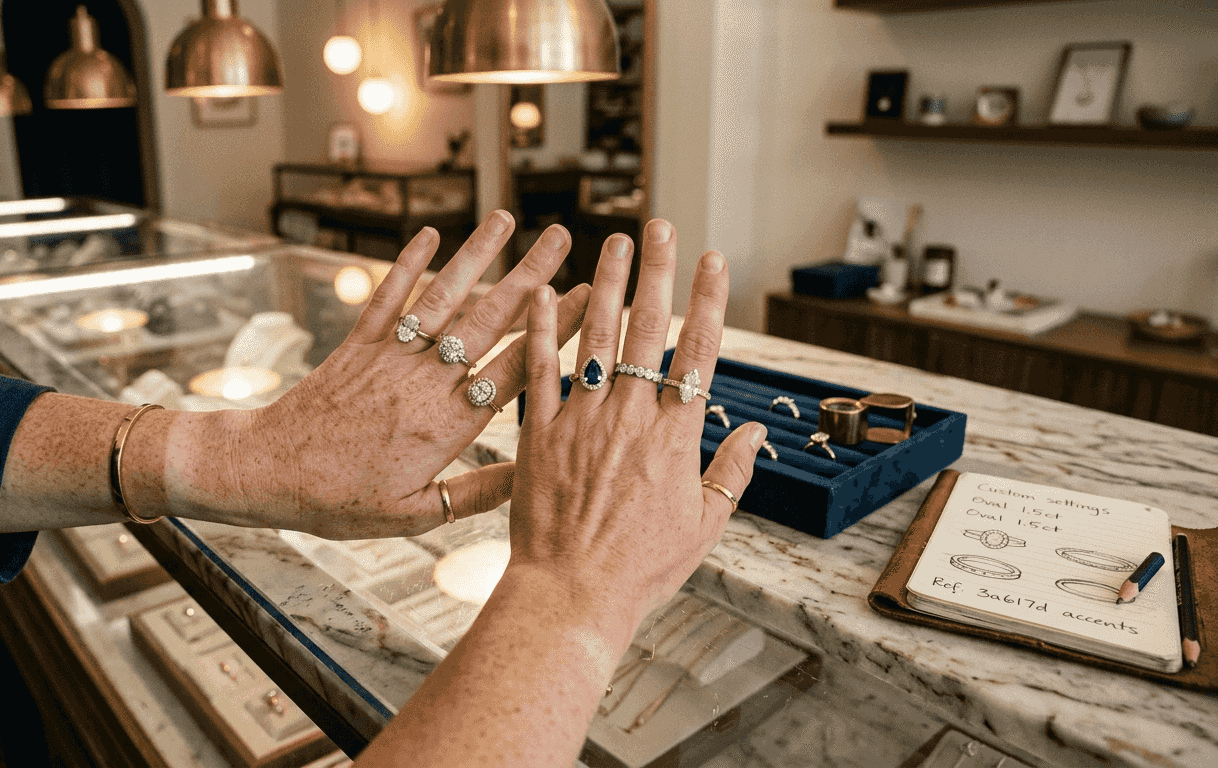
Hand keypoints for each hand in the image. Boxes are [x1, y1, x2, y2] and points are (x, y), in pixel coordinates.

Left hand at [208, 211, 589, 538]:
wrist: (267, 473)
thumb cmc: (340, 502)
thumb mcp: (414, 514)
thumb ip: (475, 493)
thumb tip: (530, 477)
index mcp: (446, 423)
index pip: (516, 366)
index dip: (554, 329)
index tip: (589, 299)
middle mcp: (423, 380)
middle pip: (488, 319)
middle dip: (530, 276)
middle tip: (564, 240)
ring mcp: (390, 356)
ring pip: (442, 297)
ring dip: (476, 255)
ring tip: (507, 219)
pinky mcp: (357, 345)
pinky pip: (387, 297)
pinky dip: (407, 263)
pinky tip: (429, 234)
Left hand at [506, 220, 766, 633]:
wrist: (571, 594)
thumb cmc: (640, 569)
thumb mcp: (705, 526)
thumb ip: (732, 473)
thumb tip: (757, 432)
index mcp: (674, 436)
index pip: (697, 351)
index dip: (709, 299)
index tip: (713, 258)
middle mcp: (629, 416)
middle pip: (647, 328)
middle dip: (656, 271)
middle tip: (658, 226)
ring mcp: (581, 420)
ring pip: (595, 336)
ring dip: (605, 283)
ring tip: (611, 241)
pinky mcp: (538, 433)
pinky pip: (539, 370)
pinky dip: (542, 330)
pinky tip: (546, 292)